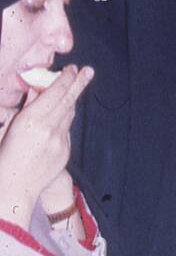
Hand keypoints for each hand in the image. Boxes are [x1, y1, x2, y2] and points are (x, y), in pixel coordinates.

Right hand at [0, 66, 93, 229]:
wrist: (14, 187)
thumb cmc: (5, 156)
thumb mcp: (9, 126)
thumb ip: (26, 107)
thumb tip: (36, 90)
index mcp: (31, 119)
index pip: (55, 92)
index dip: (65, 78)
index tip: (72, 69)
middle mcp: (49, 128)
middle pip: (69, 100)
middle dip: (79, 83)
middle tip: (88, 71)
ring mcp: (59, 141)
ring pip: (70, 115)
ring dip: (72, 101)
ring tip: (76, 87)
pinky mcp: (65, 152)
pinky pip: (66, 131)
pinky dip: (64, 121)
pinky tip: (60, 117)